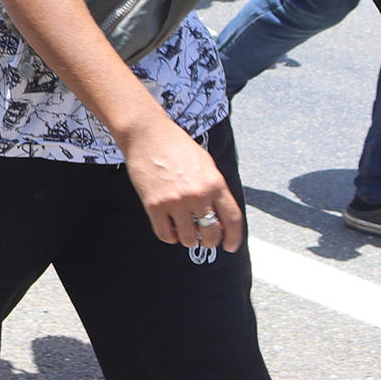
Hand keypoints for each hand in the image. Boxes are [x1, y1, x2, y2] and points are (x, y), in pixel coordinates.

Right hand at [121, 118, 244, 253]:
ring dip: (188, 240)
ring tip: (185, 233)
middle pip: (211, 233)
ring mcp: (175, 201)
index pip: (233, 220)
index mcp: (215, 184)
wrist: (147, 133)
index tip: (229, 246)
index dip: (233, 238)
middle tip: (205, 241)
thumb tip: (219, 216)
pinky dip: (169, 237)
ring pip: (188, 238)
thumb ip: (215, 189)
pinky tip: (170, 230)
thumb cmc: (176, 145)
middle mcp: (198, 195)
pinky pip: (165, 235)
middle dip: (209, 242)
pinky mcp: (154, 205)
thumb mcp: (206, 164)